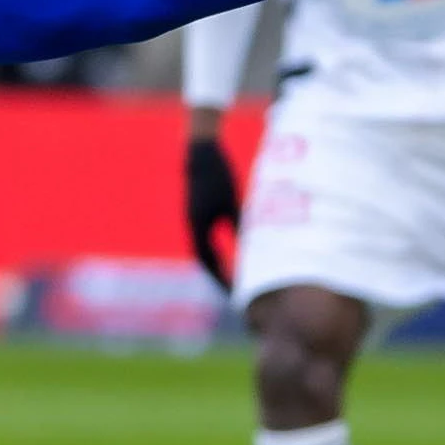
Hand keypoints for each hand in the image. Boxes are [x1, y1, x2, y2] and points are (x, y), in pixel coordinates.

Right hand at [184, 133, 241, 290]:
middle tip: (234, 292)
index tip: (235, 293)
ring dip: (217, 264)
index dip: (222, 279)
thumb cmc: (219, 174)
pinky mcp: (196, 210)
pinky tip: (227, 252)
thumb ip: (239, 228)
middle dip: (220, 276)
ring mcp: (192, 218)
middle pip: (206, 259)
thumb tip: (252, 252)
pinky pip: (205, 237)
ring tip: (232, 277)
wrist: (201, 151)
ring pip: (205, 249)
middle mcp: (192, 225)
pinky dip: (215, 249)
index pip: (209, 262)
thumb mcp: (233, 203)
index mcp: (198, 226)